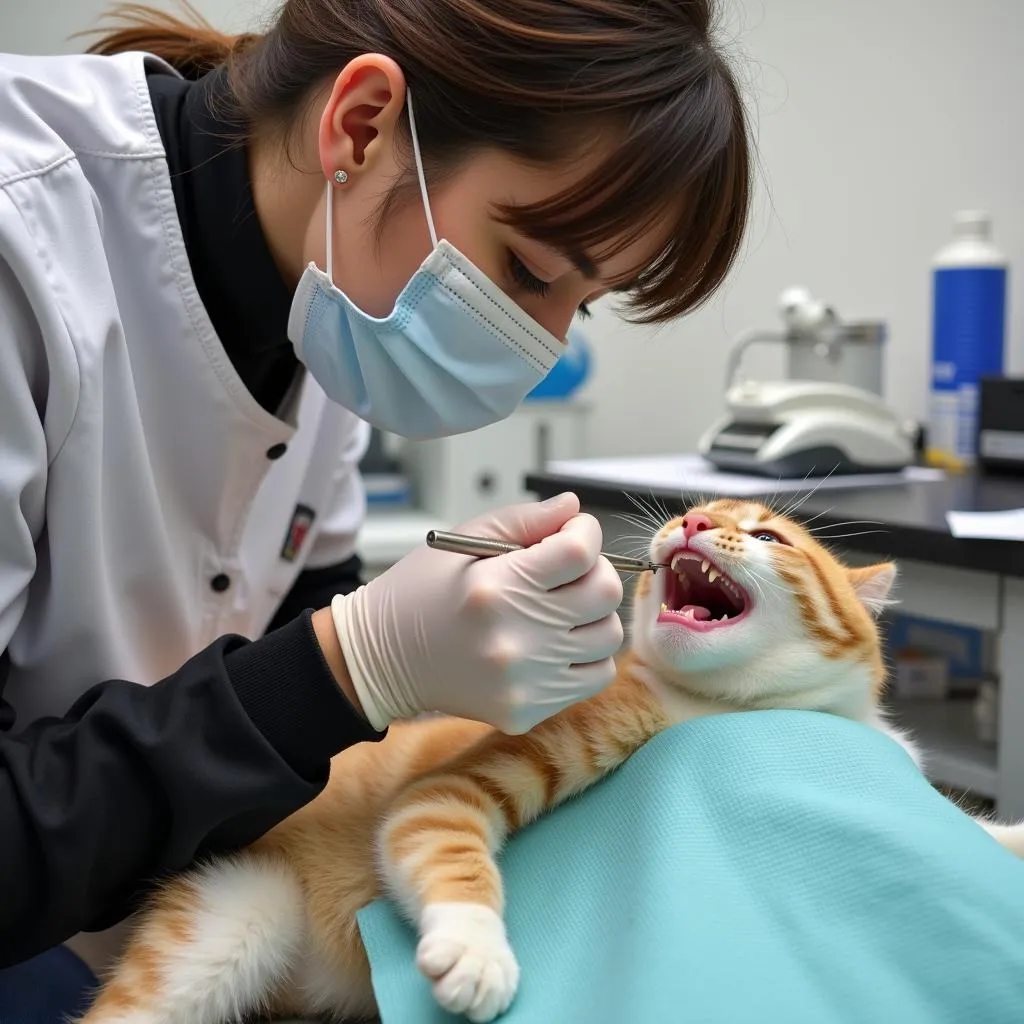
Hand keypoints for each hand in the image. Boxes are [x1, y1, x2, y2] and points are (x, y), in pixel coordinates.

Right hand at [330, 493, 623, 732]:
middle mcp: (514, 638)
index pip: (581, 553)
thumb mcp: (461, 541)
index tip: (573, 533)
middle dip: (594, 571)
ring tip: (561, 609)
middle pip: (604, 593)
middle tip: (569, 572)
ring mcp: (524, 681)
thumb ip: (523, 520)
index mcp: (496, 588)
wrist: (381, 659)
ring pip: (608, 637)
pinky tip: (556, 643)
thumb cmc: (421, 592)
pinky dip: (586, 656)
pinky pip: (594, 678)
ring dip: (593, 615)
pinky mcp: (527, 710)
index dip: (586, 532)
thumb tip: (573, 509)